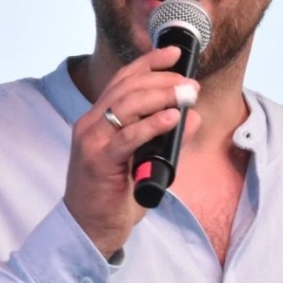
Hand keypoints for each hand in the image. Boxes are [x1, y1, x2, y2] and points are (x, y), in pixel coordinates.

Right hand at [64, 46, 199, 258]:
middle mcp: (90, 125)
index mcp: (97, 120)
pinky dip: (151, 125)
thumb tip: (193, 117)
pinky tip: (172, 118)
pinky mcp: (98, 163)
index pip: (122, 80)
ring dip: (161, 96)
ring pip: (127, 106)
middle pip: (127, 88)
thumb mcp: (145, 161)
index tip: (175, 53)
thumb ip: (166, 139)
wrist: (90, 230)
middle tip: (191, 83)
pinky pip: (127, 138)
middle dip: (162, 79)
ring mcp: (91, 142)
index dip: (149, 62)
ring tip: (187, 94)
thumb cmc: (114, 196)